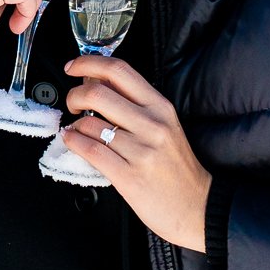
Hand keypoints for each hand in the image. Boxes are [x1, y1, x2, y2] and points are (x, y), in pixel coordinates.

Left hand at [60, 56, 211, 251]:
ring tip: (77, 129)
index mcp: (160, 107)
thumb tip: (96, 81)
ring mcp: (140, 151)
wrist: (196, 206)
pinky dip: (73, 142)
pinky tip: (73, 141)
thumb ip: (134, 103)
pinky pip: (89, 150)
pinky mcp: (128, 176)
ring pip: (89, 123)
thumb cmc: (177, 167)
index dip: (89, 63)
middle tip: (72, 103)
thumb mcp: (164, 126)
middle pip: (98, 93)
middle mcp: (152, 124)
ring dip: (74, 124)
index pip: (119, 70)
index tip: (74, 66)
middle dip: (74, 95)